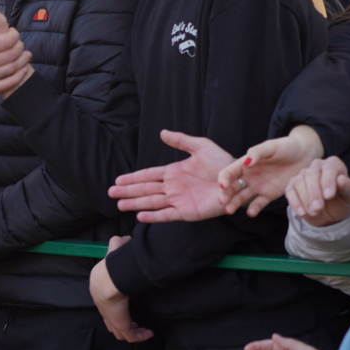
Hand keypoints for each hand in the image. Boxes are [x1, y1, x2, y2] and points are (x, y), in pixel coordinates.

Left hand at [90, 236, 153, 342]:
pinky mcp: (120, 324)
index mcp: (99, 292)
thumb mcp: (113, 251)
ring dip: (132, 332)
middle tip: (135, 322)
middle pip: (111, 322)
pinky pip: (130, 336)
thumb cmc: (111, 266)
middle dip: (123, 323)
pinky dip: (140, 337)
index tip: (127, 305)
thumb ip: (118, 244)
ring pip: (119, 332)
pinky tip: (149, 333)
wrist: (109, 279)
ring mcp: (111, 318)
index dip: (115, 307)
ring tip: (142, 329)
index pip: (105, 305)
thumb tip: (125, 238)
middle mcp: (103, 308)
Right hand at [108, 130, 233, 222]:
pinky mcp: (187, 212)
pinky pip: (167, 214)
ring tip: (120, 205)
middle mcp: (173, 187)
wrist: (238, 178)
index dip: (133, 178)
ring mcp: (179, 200)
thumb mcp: (200, 146)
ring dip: (135, 203)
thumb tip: (161, 133)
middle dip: (128, 191)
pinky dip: (154, 216)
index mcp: (174, 172)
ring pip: (152, 202)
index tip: (118, 180)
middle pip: (145, 190)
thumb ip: (180, 141)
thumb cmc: (222, 162)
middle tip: (111, 193)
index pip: (148, 176)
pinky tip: (140, 216)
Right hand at [218, 125, 324, 217]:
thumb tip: (246, 161)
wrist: (304, 155)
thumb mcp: (271, 146)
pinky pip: (259, 203)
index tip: (223, 185)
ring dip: (234, 204)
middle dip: (225, 194)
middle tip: (222, 201)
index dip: (224, 179)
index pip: (229, 172)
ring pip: (242, 197)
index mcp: (246, 164)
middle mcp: (249, 176)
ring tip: (230, 210)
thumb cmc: (286, 147)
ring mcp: (258, 186)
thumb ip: (258, 152)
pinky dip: (254, 209)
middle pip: (233, 187)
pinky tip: (250, 213)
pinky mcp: (269, 194)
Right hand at [285, 156, 349, 226]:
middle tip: (318, 208)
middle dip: (314, 192)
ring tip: (314, 212)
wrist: (332, 213)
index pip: (329, 169)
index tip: (329, 196)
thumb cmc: (343, 201)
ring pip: (299, 182)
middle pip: (311, 174)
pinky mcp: (293, 185)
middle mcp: (317, 166)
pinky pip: (289, 191)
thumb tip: (341, 179)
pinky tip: (302, 212)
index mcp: (333, 164)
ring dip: (305, 199)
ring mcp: (303, 174)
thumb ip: (349, 188)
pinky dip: (295, 202)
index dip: (328, 182)